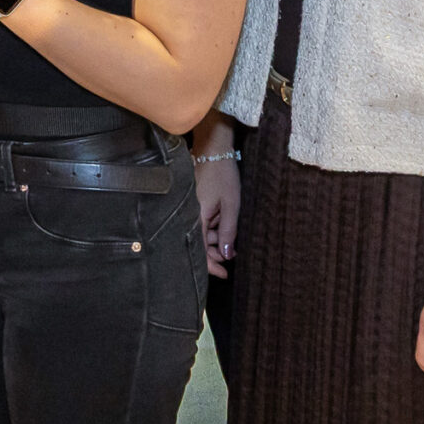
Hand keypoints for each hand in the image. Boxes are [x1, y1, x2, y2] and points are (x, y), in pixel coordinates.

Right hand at [196, 154, 238, 279]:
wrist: (213, 149)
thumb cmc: (223, 174)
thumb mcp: (231, 205)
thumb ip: (229, 231)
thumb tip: (228, 254)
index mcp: (196, 218)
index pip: (200, 251)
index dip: (212, 266)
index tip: (225, 275)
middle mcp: (190, 216)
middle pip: (200, 245)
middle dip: (216, 254)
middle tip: (233, 255)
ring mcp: (192, 210)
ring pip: (202, 235)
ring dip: (216, 241)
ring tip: (232, 239)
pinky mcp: (195, 204)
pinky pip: (202, 223)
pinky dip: (213, 229)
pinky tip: (223, 227)